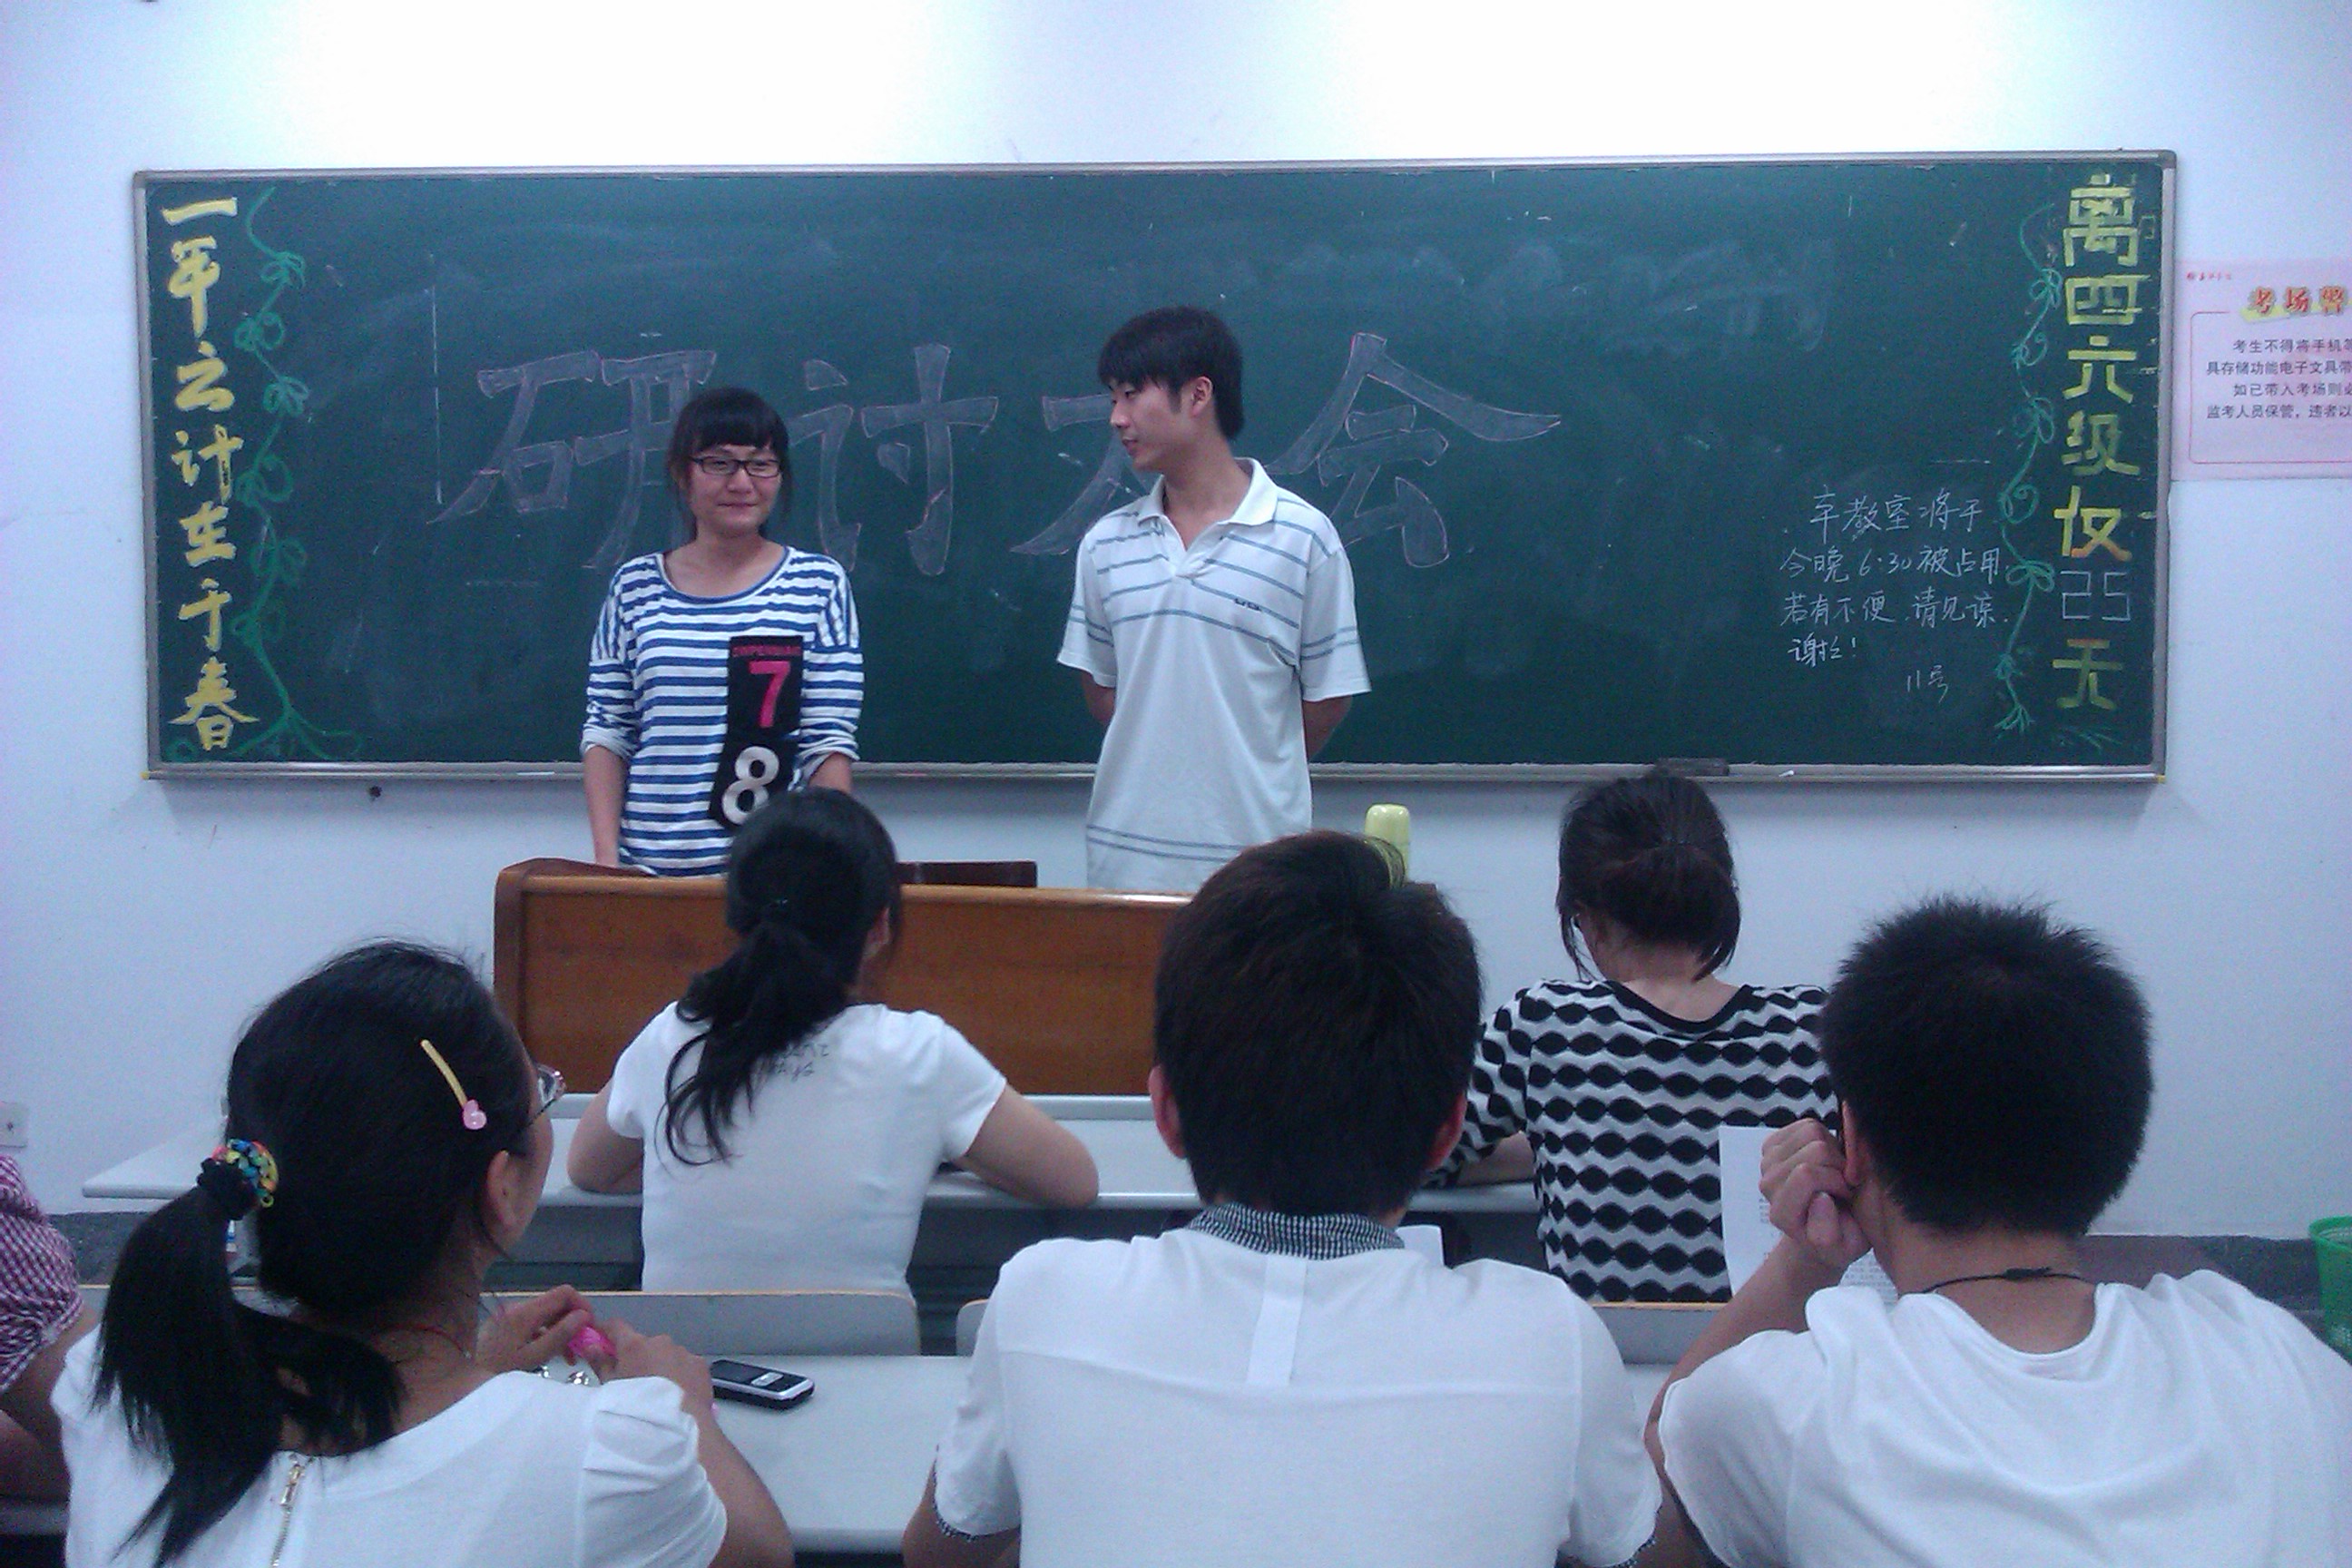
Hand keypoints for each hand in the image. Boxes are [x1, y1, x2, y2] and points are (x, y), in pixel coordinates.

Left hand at [475, 1286, 593, 1374]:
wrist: (464, 1378)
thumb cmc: (498, 1371)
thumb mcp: (532, 1358)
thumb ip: (558, 1336)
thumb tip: (583, 1316)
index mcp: (526, 1312)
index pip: (564, 1293)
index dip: (582, 1305)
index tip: (590, 1327)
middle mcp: (520, 1307)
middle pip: (557, 1304)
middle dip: (574, 1321)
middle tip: (583, 1345)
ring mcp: (513, 1315)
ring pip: (548, 1315)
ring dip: (562, 1330)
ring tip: (570, 1356)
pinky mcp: (508, 1325)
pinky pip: (536, 1324)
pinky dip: (548, 1334)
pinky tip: (552, 1354)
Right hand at [603, 1321, 714, 1415]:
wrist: (675, 1425)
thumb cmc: (636, 1406)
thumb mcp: (610, 1388)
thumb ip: (600, 1363)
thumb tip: (591, 1345)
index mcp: (635, 1345)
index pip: (615, 1326)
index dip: (606, 1331)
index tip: (600, 1340)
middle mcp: (660, 1342)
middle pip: (644, 1344)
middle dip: (638, 1358)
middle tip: (635, 1381)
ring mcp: (683, 1352)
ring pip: (666, 1355)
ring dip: (661, 1367)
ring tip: (659, 1392)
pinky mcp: (700, 1365)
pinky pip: (685, 1366)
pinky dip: (680, 1375)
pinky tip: (678, 1394)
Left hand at [1759, 1119, 1868, 1273]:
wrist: (1824, 1229)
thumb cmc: (1839, 1238)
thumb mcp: (1843, 1248)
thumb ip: (1828, 1232)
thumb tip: (1820, 1199)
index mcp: (1783, 1213)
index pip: (1807, 1175)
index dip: (1838, 1180)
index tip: (1847, 1195)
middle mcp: (1769, 1186)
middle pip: (1814, 1149)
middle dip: (1839, 1165)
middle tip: (1844, 1184)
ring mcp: (1769, 1162)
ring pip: (1811, 1132)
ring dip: (1834, 1150)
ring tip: (1836, 1173)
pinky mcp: (1775, 1144)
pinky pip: (1807, 1125)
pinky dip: (1825, 1137)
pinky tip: (1827, 1161)